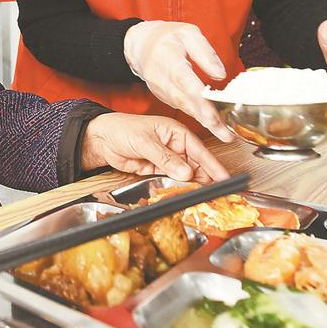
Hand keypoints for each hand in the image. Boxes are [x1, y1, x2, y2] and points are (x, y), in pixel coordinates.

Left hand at [81, 113, 228, 182]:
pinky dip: (179, 188)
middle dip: (207, 179)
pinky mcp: (158, 170)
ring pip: (186, 175)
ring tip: (204, 197)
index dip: (213, 165)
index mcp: (176, 132)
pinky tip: (185, 195)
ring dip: (194, 185)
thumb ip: (165, 158)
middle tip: (217, 193)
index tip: (225, 178)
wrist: (101, 140)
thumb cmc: (122, 130)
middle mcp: (175, 146)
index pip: (199, 150)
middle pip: (196, 165)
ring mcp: (167, 159)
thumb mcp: (145, 141)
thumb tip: (186, 172)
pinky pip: (173, 181)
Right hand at [123, 21, 233, 140]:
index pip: (186, 83)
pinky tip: (211, 124)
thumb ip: (204, 52)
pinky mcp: (163, 96)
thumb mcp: (188, 33)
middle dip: (206, 119)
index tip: (213, 115)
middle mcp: (163, 78)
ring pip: (184, 108)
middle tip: (225, 134)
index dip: (200, 101)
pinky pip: (181, 107)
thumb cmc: (166, 37)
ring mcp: (161, 90)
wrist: (140, 44)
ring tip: (224, 133)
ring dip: (204, 122)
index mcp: (169, 60)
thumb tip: (220, 74)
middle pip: (186, 102)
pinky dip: (197, 116)